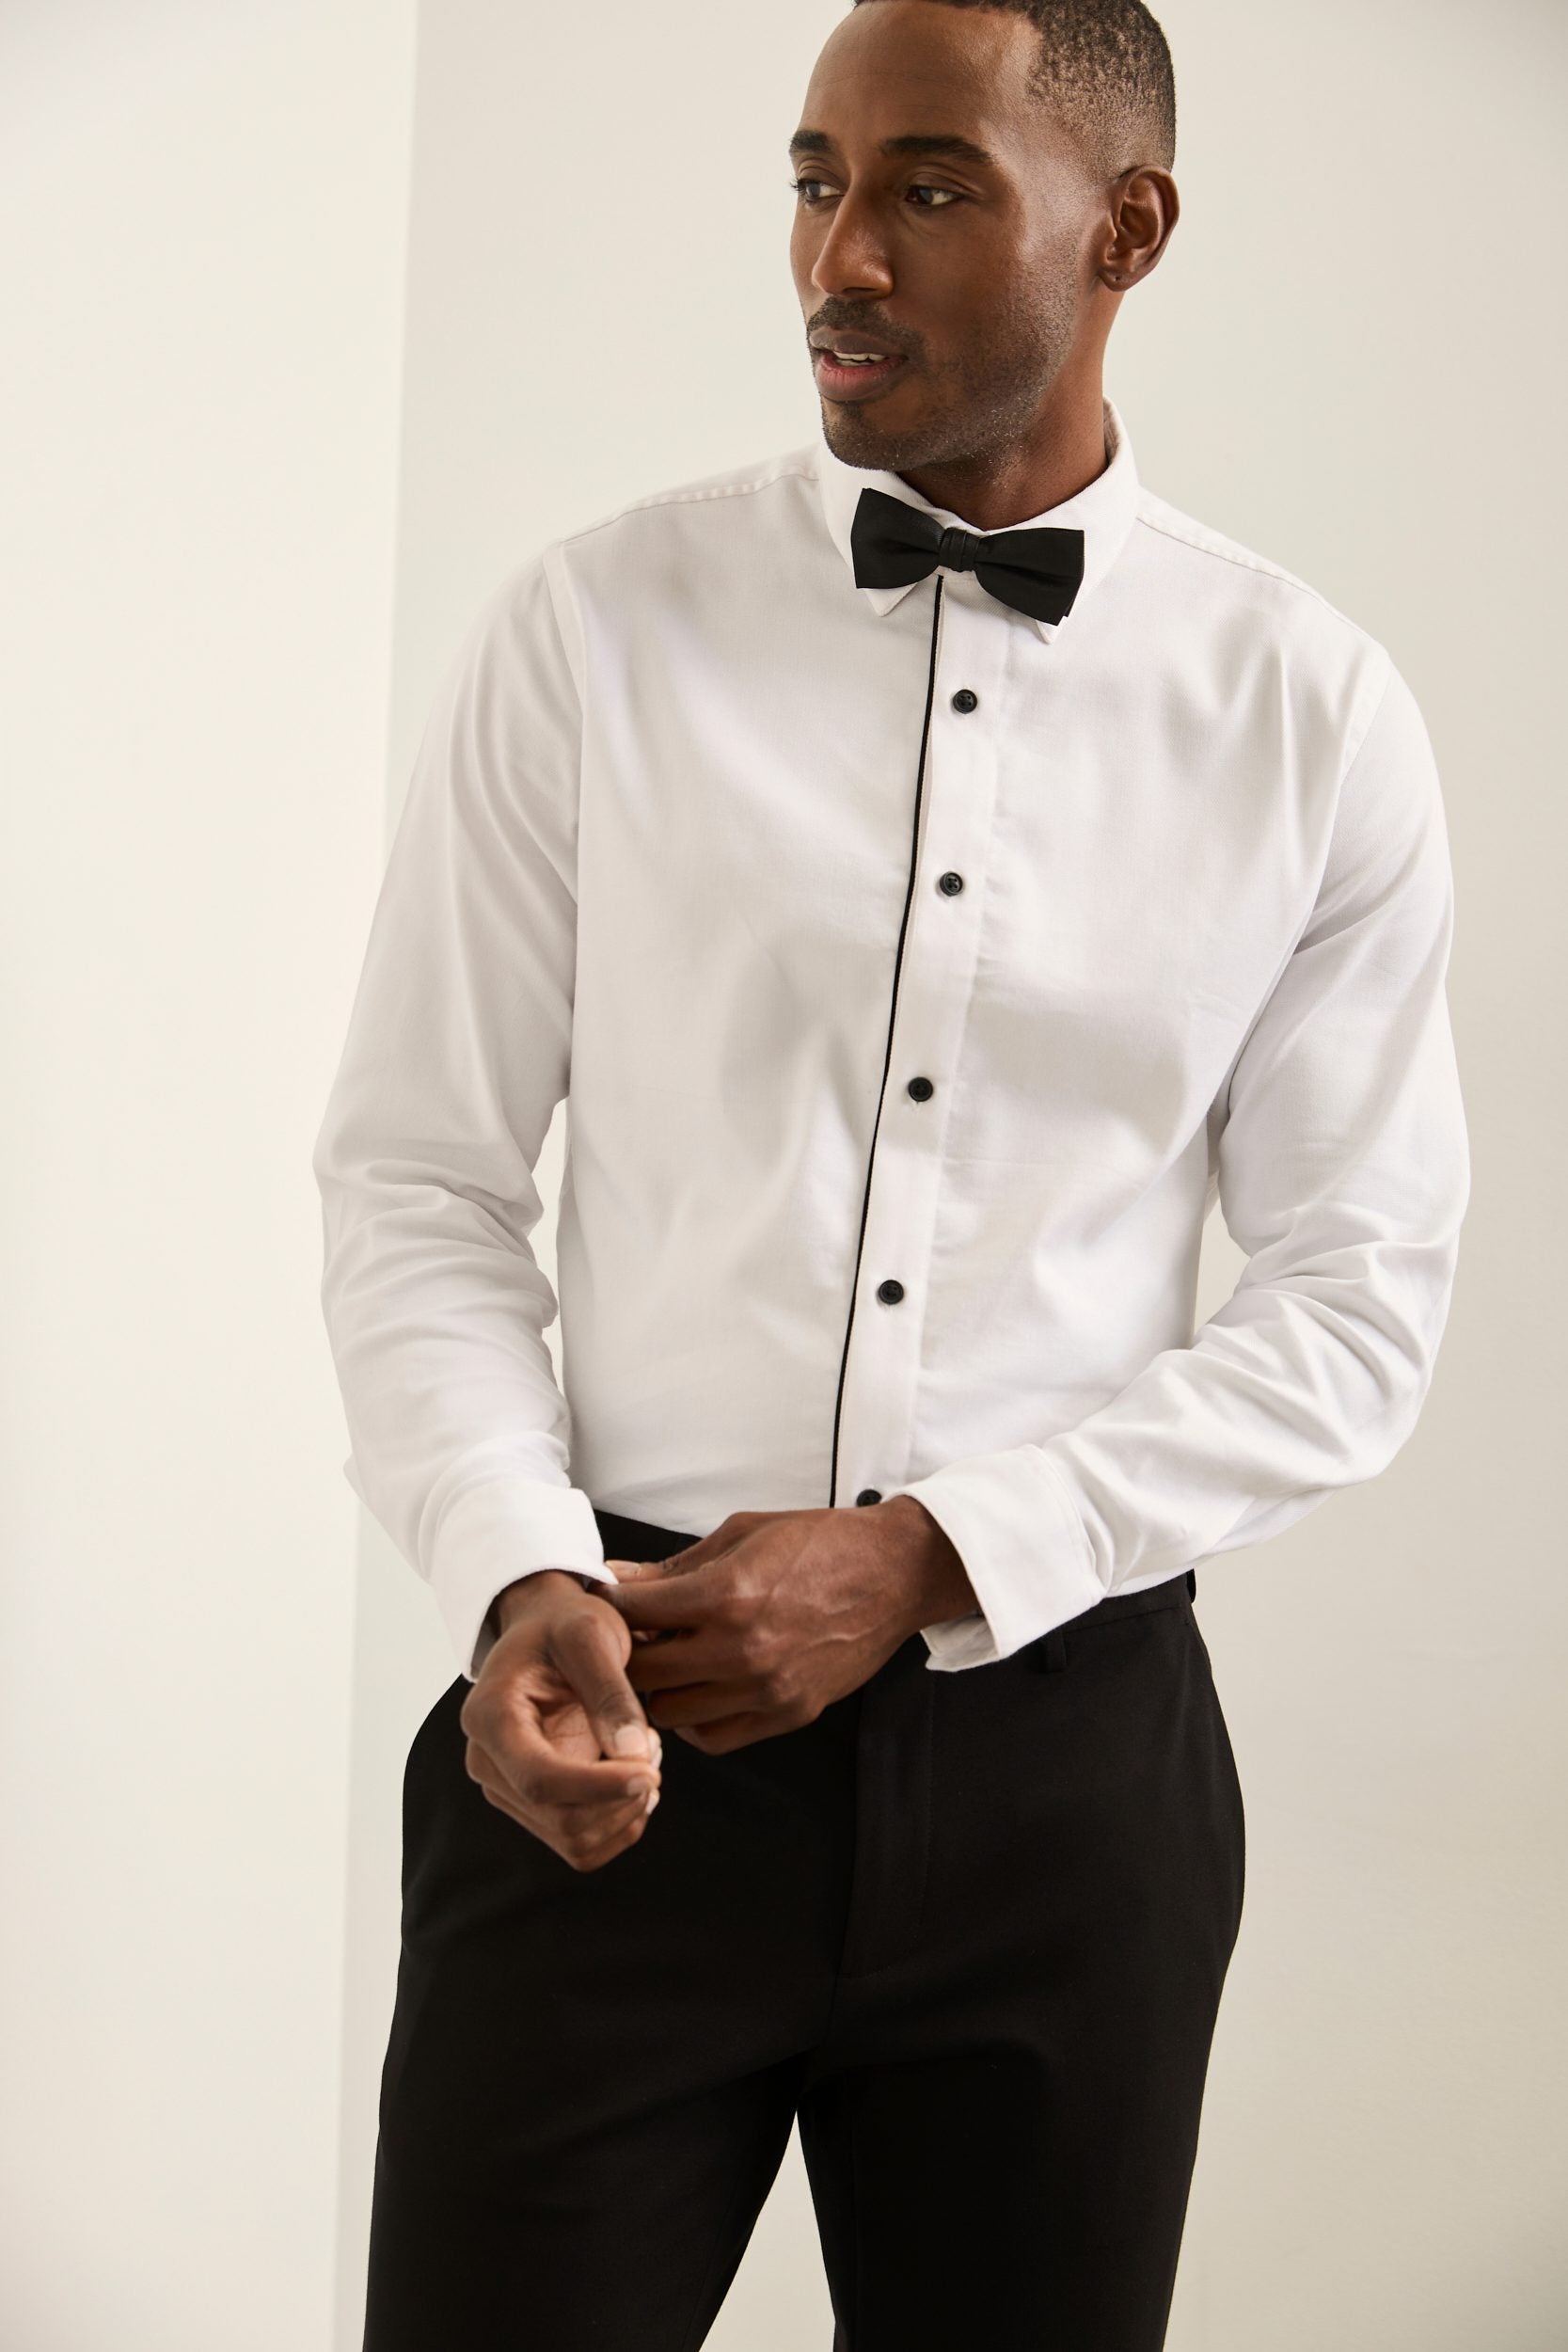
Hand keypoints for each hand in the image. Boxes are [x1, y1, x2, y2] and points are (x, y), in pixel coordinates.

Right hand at [458, 1571, 662, 1870]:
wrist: (546, 1629)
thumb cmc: (565, 1623)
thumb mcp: (591, 1635)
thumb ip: (611, 1693)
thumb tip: (634, 1757)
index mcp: (490, 1716)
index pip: (540, 1780)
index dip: (600, 1787)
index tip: (652, 1772)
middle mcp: (487, 1761)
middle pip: (562, 1820)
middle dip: (622, 1796)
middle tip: (655, 1746)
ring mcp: (507, 1789)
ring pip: (576, 1841)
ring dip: (626, 1810)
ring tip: (646, 1754)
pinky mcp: (533, 1806)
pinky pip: (583, 1845)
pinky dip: (620, 1823)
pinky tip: (636, 1780)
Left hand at [602, 1499, 975, 1754]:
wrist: (894, 1573)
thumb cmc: (821, 1544)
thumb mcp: (741, 1533)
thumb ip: (677, 1566)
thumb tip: (621, 1579)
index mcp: (725, 1595)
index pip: (633, 1614)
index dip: (609, 1607)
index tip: (605, 1603)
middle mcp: (741, 1650)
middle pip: (643, 1673)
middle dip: (625, 1653)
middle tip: (627, 1639)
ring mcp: (765, 1689)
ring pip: (671, 1713)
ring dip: (657, 1690)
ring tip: (664, 1664)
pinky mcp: (788, 1713)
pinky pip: (714, 1737)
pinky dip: (695, 1719)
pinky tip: (698, 1690)